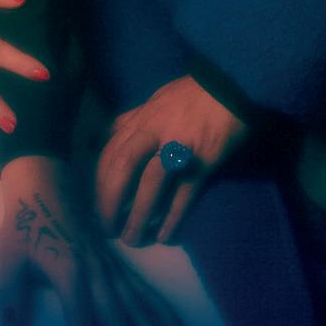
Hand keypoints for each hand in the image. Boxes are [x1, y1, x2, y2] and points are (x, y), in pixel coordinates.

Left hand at [0, 155, 184, 325]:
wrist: (44, 181)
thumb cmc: (24, 221)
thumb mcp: (11, 255)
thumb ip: (12, 292)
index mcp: (70, 272)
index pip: (81, 317)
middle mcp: (96, 271)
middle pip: (118, 315)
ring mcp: (109, 265)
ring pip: (136, 304)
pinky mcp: (115, 259)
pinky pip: (140, 286)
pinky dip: (158, 307)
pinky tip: (176, 325)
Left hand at [96, 76, 247, 246]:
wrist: (230, 86)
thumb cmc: (191, 95)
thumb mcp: (155, 100)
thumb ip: (132, 119)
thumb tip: (107, 135)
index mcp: (141, 118)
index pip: (110, 152)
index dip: (99, 183)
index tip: (95, 205)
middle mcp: (154, 131)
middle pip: (122, 168)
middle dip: (110, 201)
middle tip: (106, 228)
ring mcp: (179, 146)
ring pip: (150, 184)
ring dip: (138, 216)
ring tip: (132, 239)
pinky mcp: (204, 161)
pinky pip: (184, 194)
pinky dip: (172, 218)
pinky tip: (165, 236)